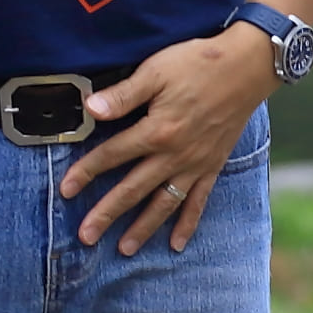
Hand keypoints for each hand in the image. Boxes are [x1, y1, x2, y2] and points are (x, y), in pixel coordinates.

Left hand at [65, 27, 274, 254]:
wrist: (247, 67)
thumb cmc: (199, 63)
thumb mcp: (156, 70)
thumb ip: (123, 95)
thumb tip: (89, 108)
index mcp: (157, 130)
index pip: (113, 155)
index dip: (86, 172)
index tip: (65, 190)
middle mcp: (175, 155)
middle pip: (134, 189)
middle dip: (107, 214)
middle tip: (85, 236)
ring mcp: (196, 164)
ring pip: (164, 203)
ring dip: (143, 228)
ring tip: (124, 249)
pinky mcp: (213, 166)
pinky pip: (198, 201)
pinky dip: (188, 223)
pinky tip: (177, 244)